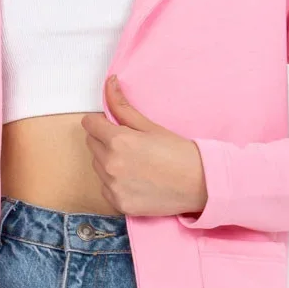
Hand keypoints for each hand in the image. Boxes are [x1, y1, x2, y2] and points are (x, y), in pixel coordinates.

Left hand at [79, 74, 206, 217]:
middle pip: (92, 144)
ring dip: (109, 162)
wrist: (199, 184)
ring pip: (98, 167)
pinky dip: (115, 183)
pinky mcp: (119, 204)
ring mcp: (114, 186)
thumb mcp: (150, 126)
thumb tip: (109, 83)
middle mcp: (111, 164)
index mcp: (118, 140)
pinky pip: (105, 188)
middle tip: (131, 145)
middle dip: (105, 141)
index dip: (100, 122)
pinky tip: (136, 180)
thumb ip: (123, 107)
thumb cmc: (179, 152)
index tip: (112, 126)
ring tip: (135, 164)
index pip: (89, 124)